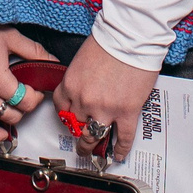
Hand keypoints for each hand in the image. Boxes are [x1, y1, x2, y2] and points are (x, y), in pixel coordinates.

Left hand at [56, 43, 157, 162]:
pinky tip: (119, 155)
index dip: (65, 115)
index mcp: (71, 84)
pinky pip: (123, 137)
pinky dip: (121, 149)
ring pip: (93, 136)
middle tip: (79, 141)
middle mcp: (84, 100)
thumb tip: (84, 89)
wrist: (131, 37)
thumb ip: (80, 78)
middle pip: (76, 124)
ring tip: (93, 153)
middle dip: (77, 133)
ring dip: (91, 146)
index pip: (61, 107)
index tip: (69, 119)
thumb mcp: (83, 58)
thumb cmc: (109, 40)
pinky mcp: (127, 112)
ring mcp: (105, 109)